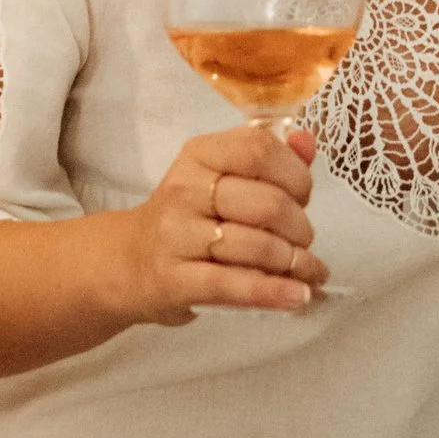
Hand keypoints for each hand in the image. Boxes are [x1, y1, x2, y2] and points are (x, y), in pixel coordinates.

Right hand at [116, 123, 330, 323]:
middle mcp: (184, 189)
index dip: (295, 173)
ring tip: (308, 272)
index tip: (302, 196)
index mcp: (198, 154)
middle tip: (303, 240)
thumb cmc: (188, 216)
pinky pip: (234, 285)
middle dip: (300, 226)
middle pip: (267, 202)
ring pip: (256, 246)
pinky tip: (298, 296)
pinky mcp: (175, 280)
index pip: (258, 149)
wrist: (130, 261)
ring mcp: (176, 236)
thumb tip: (306, 142)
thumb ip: (268, 159)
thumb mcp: (220, 177)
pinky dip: (274, 292)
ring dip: (296, 263)